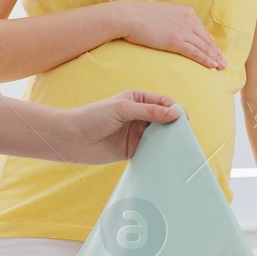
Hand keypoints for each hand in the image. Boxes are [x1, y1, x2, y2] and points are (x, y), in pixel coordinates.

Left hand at [61, 90, 179, 162]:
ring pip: (160, 135)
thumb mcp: (122, 108)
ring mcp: (137, 132)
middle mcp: (139, 115)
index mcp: (137, 99)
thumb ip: (149, 111)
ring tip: (177, 146)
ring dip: (168, 140)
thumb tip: (174, 113)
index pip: (162, 102)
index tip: (183, 119)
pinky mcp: (133, 149)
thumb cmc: (93, 117)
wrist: (72, 138)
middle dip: (174, 125)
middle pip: (164, 119)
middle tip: (184, 134)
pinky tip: (165, 155)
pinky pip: (151, 150)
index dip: (174, 109)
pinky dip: (159, 152)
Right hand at [116, 1, 226, 69]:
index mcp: (187, 12)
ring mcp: (183, 30)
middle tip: (224, 63)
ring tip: (221, 67)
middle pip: (206, 40)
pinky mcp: (176, 41)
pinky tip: (212, 66)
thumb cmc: (141, 16)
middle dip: (216, 53)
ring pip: (203, 47)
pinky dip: (206, 60)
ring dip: (214, 58)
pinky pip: (195, 52)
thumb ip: (175, 21)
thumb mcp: (164, 14)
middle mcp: (188, 20)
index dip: (210, 44)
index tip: (216, 52)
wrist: (128, 16)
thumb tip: (177, 30)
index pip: (202, 31)